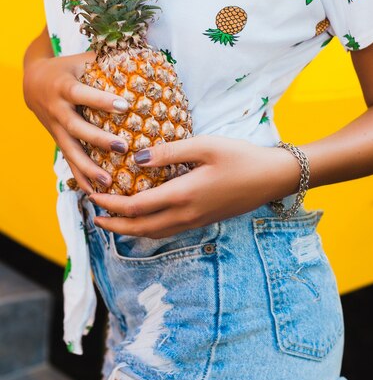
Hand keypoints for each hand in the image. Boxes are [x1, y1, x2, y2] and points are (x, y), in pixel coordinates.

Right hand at [23, 52, 129, 193]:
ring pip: (71, 151)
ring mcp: (56, 129)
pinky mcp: (57, 141)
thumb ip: (109, 60)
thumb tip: (145, 54)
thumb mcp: (83, 59)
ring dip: (88, 168)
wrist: (32, 82)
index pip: (82, 94)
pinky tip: (93, 193)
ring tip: (108, 182)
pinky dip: (80, 178)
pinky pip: (68, 162)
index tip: (124, 106)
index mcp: (64, 86)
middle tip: (123, 147)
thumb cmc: (68, 68)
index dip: (101, 100)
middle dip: (98, 139)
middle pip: (76, 127)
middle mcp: (57, 109)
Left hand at [90, 134, 300, 237]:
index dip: (111, 203)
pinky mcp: (203, 220)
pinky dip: (148, 229)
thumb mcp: (205, 146)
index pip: (136, 207)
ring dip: (129, 230)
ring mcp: (196, 221)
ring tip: (113, 220)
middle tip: (93, 217)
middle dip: (114, 225)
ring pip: (154, 234)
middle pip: (141, 229)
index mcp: (183, 195)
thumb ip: (169, 152)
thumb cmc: (241, 157)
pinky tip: (146, 218)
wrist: (272, 178)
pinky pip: (168, 231)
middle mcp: (186, 215)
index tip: (92, 194)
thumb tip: (137, 160)